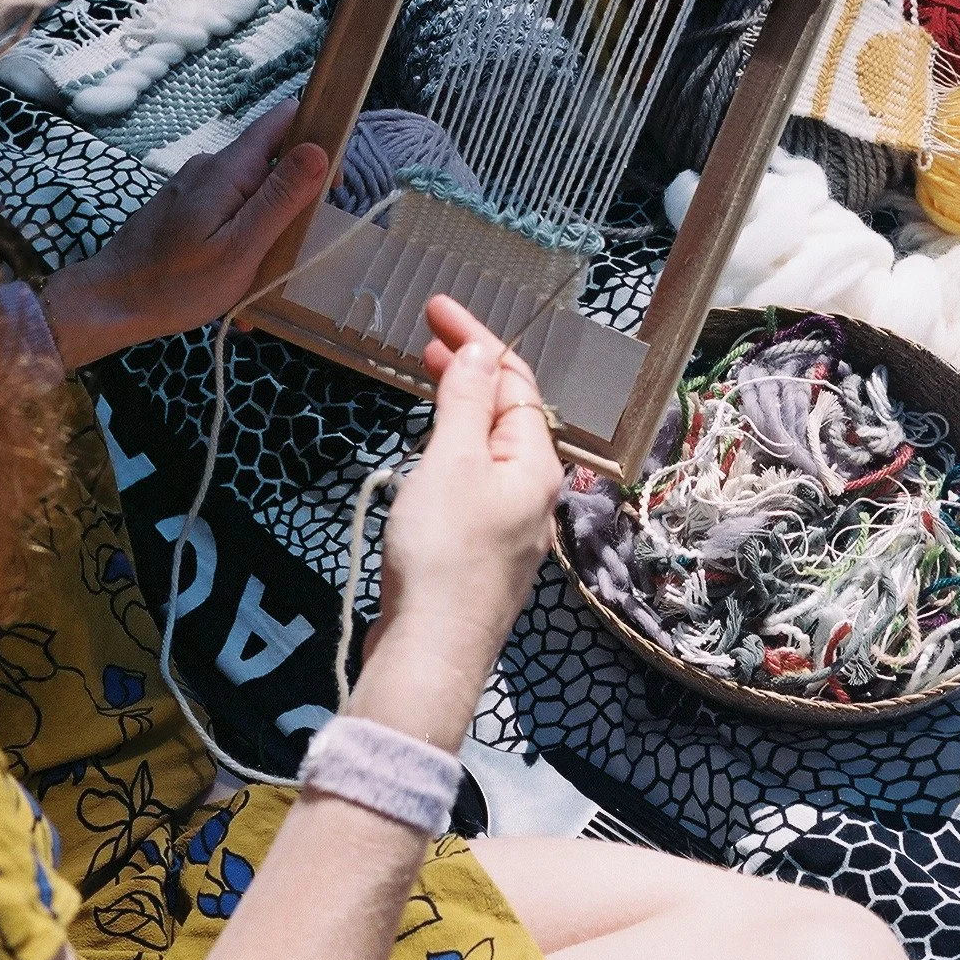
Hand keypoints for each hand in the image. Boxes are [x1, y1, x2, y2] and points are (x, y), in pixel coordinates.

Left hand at [40, 101, 327, 368]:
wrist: (110, 302)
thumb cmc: (176, 284)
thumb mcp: (240, 248)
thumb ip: (279, 198)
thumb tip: (318, 149)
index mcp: (228, 169)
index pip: (283, 120)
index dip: (317, 139)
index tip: (331, 186)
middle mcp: (211, 166)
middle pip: (271, 158)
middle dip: (296, 196)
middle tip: (300, 245)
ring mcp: (195, 185)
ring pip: (251, 189)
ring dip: (269, 226)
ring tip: (268, 274)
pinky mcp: (185, 207)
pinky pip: (228, 210)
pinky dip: (243, 238)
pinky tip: (240, 279)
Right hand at [352, 296, 562, 751]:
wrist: (429, 652)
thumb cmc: (442, 555)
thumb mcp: (449, 463)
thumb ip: (463, 404)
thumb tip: (478, 355)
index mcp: (535, 463)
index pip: (514, 380)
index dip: (476, 338)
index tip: (436, 307)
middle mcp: (531, 490)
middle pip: (505, 411)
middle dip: (469, 368)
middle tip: (424, 334)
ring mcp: (507, 522)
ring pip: (488, 445)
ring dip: (459, 404)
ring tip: (425, 374)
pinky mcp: (478, 549)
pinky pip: (472, 478)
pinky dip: (451, 445)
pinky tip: (428, 445)